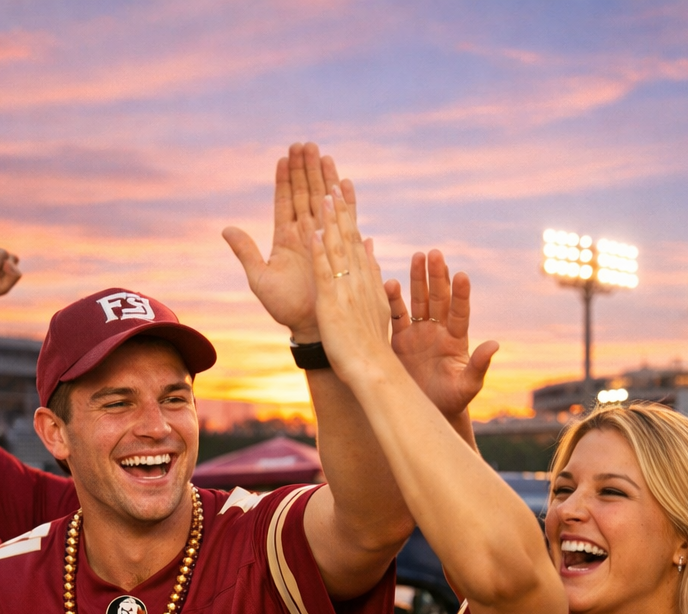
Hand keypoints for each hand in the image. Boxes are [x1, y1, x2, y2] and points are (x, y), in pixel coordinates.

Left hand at [223, 142, 354, 341]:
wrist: (311, 325)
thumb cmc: (284, 307)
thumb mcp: (259, 278)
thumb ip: (245, 251)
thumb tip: (226, 228)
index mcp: (285, 238)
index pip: (284, 201)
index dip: (284, 179)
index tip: (284, 157)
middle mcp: (305, 234)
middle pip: (304, 193)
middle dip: (304, 168)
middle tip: (305, 144)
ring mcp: (323, 238)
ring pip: (323, 199)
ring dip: (322, 177)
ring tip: (321, 153)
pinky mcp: (340, 247)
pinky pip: (345, 218)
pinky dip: (345, 200)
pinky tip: (344, 182)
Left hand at [311, 186, 391, 379]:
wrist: (372, 368)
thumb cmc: (370, 341)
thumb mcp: (374, 299)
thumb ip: (371, 270)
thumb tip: (369, 245)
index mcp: (362, 275)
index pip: (352, 235)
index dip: (345, 208)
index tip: (340, 183)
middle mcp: (355, 276)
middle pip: (345, 231)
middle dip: (336, 201)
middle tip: (330, 171)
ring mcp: (345, 287)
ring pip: (337, 246)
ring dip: (330, 218)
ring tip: (323, 192)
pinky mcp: (334, 302)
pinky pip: (326, 273)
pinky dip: (320, 252)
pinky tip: (314, 233)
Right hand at [386, 251, 497, 420]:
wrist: (428, 412)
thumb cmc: (452, 401)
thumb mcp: (468, 386)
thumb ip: (479, 366)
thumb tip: (495, 344)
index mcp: (456, 340)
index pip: (459, 312)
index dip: (461, 295)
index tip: (461, 275)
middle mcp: (438, 331)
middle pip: (438, 299)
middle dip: (437, 276)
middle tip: (435, 253)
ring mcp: (418, 334)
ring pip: (418, 301)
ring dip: (418, 279)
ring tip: (417, 256)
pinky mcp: (399, 341)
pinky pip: (395, 317)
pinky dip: (392, 301)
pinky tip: (388, 283)